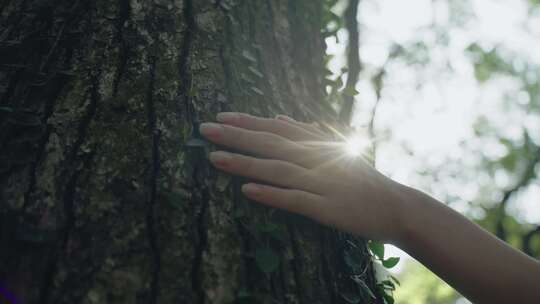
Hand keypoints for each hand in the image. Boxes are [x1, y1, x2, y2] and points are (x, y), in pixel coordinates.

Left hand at [199, 112, 405, 241]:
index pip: (276, 129)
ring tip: (215, 158)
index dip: (248, 122)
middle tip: (205, 129)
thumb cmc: (363, 178)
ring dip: (245, 164)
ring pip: (277, 170)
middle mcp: (317, 159)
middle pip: (271, 145)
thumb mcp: (337, 149)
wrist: (396, 206)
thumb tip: (281, 118)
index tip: (221, 116)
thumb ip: (309, 133)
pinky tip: (246, 192)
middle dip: (237, 136)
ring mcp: (321, 183)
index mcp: (318, 145)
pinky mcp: (326, 208)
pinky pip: (294, 200)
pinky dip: (270, 195)